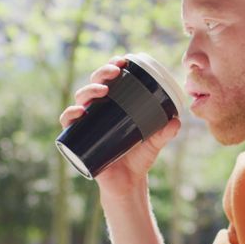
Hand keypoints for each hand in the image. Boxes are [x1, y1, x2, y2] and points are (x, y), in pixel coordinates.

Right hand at [59, 56, 180, 196]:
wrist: (128, 183)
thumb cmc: (139, 158)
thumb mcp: (155, 142)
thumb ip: (166, 132)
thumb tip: (176, 120)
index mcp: (115, 105)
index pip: (111, 80)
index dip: (113, 66)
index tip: (123, 60)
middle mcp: (99, 111)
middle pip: (95, 85)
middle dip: (102, 74)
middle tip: (115, 72)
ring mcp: (87, 124)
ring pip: (81, 99)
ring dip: (89, 90)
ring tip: (103, 90)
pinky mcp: (78, 139)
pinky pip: (69, 123)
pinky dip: (70, 115)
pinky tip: (78, 112)